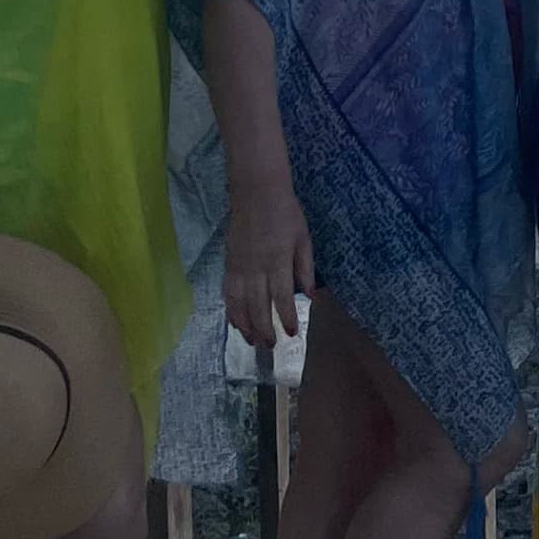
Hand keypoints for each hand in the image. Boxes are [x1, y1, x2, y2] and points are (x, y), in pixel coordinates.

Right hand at [223, 179, 315, 356]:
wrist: (256, 193)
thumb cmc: (286, 214)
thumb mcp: (304, 239)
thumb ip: (305, 268)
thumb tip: (311, 295)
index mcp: (278, 262)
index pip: (282, 296)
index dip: (287, 317)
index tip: (292, 333)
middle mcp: (256, 268)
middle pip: (258, 306)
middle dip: (264, 328)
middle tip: (271, 346)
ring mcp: (239, 268)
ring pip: (239, 303)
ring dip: (246, 325)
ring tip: (252, 341)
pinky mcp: (228, 264)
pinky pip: (227, 293)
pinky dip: (231, 310)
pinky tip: (235, 322)